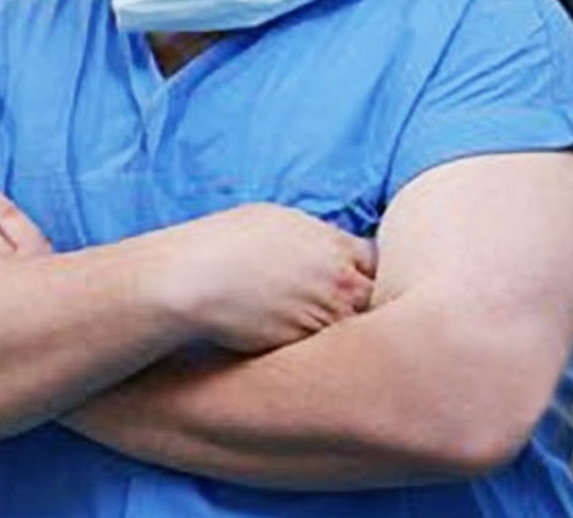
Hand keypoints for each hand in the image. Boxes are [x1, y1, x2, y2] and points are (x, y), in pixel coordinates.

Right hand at [151, 203, 376, 353]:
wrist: (196, 278)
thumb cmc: (228, 240)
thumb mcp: (279, 219)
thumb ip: (315, 237)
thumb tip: (327, 248)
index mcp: (334, 246)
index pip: (376, 262)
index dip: (364, 270)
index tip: (353, 277)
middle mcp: (337, 283)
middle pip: (372, 299)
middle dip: (360, 303)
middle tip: (336, 305)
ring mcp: (322, 318)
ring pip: (351, 330)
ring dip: (341, 330)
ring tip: (319, 329)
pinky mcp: (303, 348)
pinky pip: (323, 352)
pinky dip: (317, 350)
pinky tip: (298, 342)